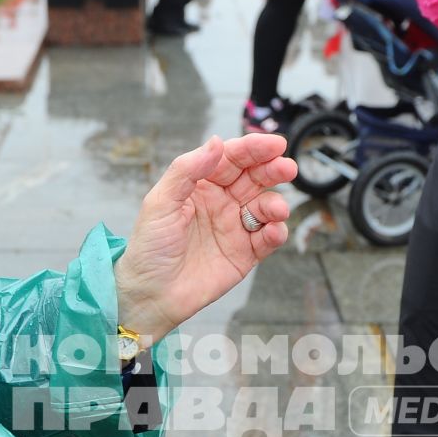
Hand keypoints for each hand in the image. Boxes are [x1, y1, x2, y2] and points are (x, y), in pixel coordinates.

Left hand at [113, 134, 295, 343]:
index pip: (231, 159)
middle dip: (273, 170)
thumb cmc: (149, 247)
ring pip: (265, 207)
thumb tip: (217, 141)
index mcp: (200, 185)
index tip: (275, 144)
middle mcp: (221, 202)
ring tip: (277, 210)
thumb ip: (187, 170)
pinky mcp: (244, 254)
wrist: (151, 294)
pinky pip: (267, 239)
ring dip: (276, 204)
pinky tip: (274, 231)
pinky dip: (276, 233)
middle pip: (254, 178)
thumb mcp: (160, 202)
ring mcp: (234, 228)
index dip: (253, 149)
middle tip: (288, 168)